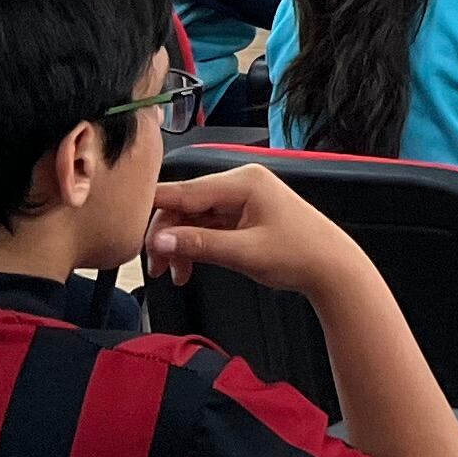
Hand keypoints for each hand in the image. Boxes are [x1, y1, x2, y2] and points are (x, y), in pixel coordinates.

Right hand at [143, 162, 365, 297]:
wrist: (332, 267)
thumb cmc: (299, 255)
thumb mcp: (245, 253)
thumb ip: (200, 244)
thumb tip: (160, 239)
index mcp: (242, 182)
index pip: (184, 190)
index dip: (153, 208)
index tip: (125, 224)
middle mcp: (239, 183)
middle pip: (184, 204)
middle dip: (166, 235)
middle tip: (156, 267)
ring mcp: (241, 199)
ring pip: (192, 218)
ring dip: (179, 244)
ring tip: (173, 275)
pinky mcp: (242, 214)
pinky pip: (207, 226)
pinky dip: (194, 246)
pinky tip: (187, 269)